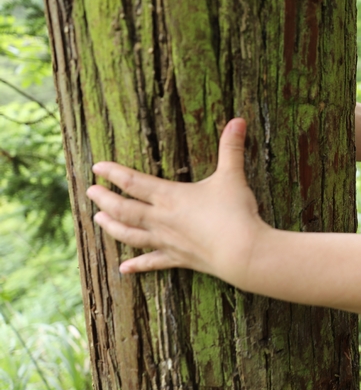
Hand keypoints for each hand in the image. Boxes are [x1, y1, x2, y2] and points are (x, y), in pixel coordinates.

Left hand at [86, 118, 266, 284]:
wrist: (241, 251)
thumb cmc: (235, 212)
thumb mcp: (232, 176)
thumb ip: (232, 148)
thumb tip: (239, 120)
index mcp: (170, 196)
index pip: (133, 182)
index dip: (113, 173)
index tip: (97, 167)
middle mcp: (162, 219)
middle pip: (124, 209)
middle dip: (104, 199)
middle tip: (90, 191)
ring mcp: (167, 241)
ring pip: (130, 235)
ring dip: (112, 227)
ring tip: (98, 220)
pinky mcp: (178, 259)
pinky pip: (152, 262)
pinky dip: (137, 265)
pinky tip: (124, 269)